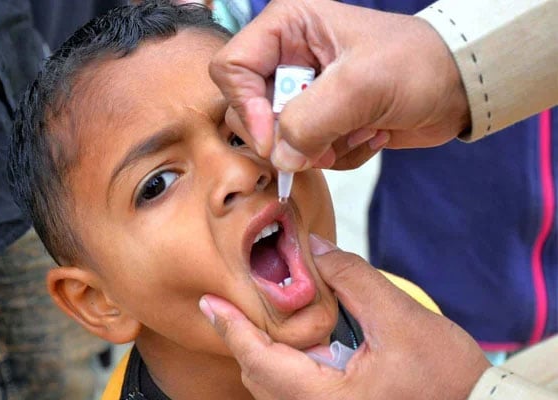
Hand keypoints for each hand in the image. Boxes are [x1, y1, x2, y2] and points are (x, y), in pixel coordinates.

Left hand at [199, 234, 489, 399]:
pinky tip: (291, 342)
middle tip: (228, 304)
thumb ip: (353, 279)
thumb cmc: (449, 379)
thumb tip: (316, 250)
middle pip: (260, 377)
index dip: (232, 328)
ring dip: (261, 351)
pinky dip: (282, 364)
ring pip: (273, 388)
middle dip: (243, 338)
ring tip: (254, 317)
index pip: (261, 361)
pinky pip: (292, 393)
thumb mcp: (401, 320)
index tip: (211, 303)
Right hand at [209, 0, 469, 170]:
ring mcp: (303, 91)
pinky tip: (370, 133)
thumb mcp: (361, 85)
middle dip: (290, 134)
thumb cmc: (416, 66)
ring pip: (278, 138)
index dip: (246, 106)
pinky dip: (338, 153)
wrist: (459, 87)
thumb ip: (310, 120)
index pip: (232, 68)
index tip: (275, 139)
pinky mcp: (321, 120)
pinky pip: (306, 151)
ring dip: (321, 147)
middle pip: (248, 109)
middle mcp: (287, 57)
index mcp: (287, 26)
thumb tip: (279, 157)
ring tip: (361, 130)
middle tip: (327, 141)